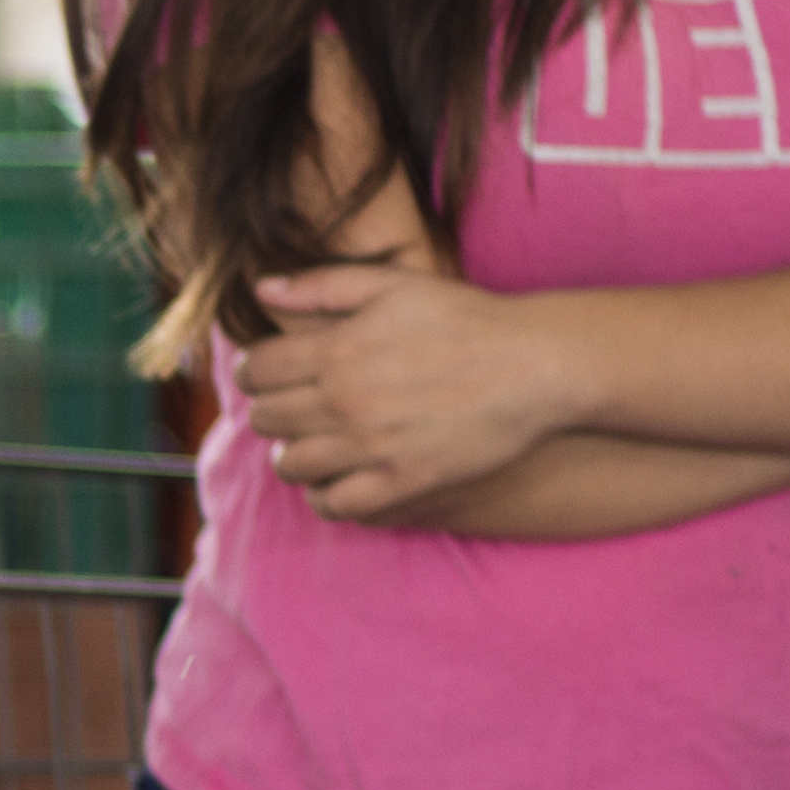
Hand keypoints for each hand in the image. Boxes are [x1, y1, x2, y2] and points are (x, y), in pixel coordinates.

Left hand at [236, 264, 584, 520]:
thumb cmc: (466, 318)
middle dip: (272, 411)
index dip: (253, 373)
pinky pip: (335, 504)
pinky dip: (326, 495)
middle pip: (267, 419)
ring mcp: (372, 447)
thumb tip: (261, 289)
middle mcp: (346, 401)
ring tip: (316, 442)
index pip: (256, 371)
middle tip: (294, 406)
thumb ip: (322, 286)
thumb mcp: (394, 284)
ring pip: (292, 465)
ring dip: (295, 453)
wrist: (536, 364)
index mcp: (337, 350)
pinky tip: (338, 478)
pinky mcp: (402, 483)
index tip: (267, 375)